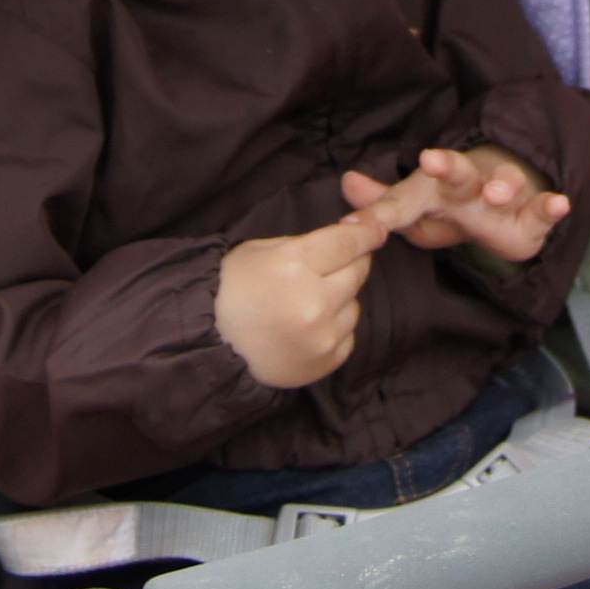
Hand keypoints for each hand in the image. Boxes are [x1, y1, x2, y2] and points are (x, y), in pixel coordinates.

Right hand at [215, 199, 416, 387]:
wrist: (211, 346)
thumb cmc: (231, 290)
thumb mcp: (259, 251)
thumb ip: (303, 245)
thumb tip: (345, 237)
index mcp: (294, 265)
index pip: (347, 242)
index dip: (367, 231)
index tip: (378, 228)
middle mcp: (314, 300)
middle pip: (358, 270)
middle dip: (351, 262)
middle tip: (332, 264)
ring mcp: (323, 335)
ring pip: (355, 304)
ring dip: (340, 298)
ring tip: (310, 301)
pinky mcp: (327, 360)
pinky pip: (348, 334)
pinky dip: (334, 327)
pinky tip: (309, 326)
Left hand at [343, 145, 570, 266]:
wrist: (503, 198)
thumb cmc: (450, 205)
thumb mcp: (416, 209)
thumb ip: (383, 204)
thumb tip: (347, 184)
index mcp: (434, 187)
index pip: (404, 198)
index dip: (381, 210)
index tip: (358, 225)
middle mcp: (469, 184)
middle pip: (457, 172)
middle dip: (446, 166)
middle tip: (430, 160)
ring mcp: (504, 196)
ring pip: (505, 183)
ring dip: (502, 184)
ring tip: (498, 192)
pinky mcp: (532, 216)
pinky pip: (543, 209)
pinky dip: (551, 206)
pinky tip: (560, 204)